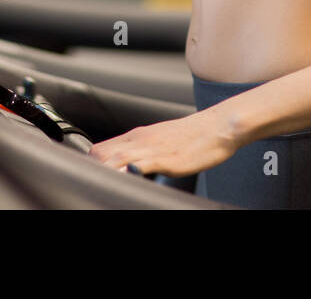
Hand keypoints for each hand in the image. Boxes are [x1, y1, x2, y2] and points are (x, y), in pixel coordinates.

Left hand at [86, 109, 240, 178]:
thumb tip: (128, 167)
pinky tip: (128, 177)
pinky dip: (130, 172)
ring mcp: (152, 148)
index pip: (100, 149)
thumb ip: (143, 150)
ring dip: (106, 172)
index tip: (93, 177)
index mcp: (136, 135)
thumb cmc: (192, 136)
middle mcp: (140, 139)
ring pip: (116, 158)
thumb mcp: (160, 140)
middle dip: (93, 170)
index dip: (92, 165)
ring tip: (105, 184)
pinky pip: (141, 164)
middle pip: (100, 154)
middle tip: (96, 184)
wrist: (218, 126)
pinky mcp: (166, 159)